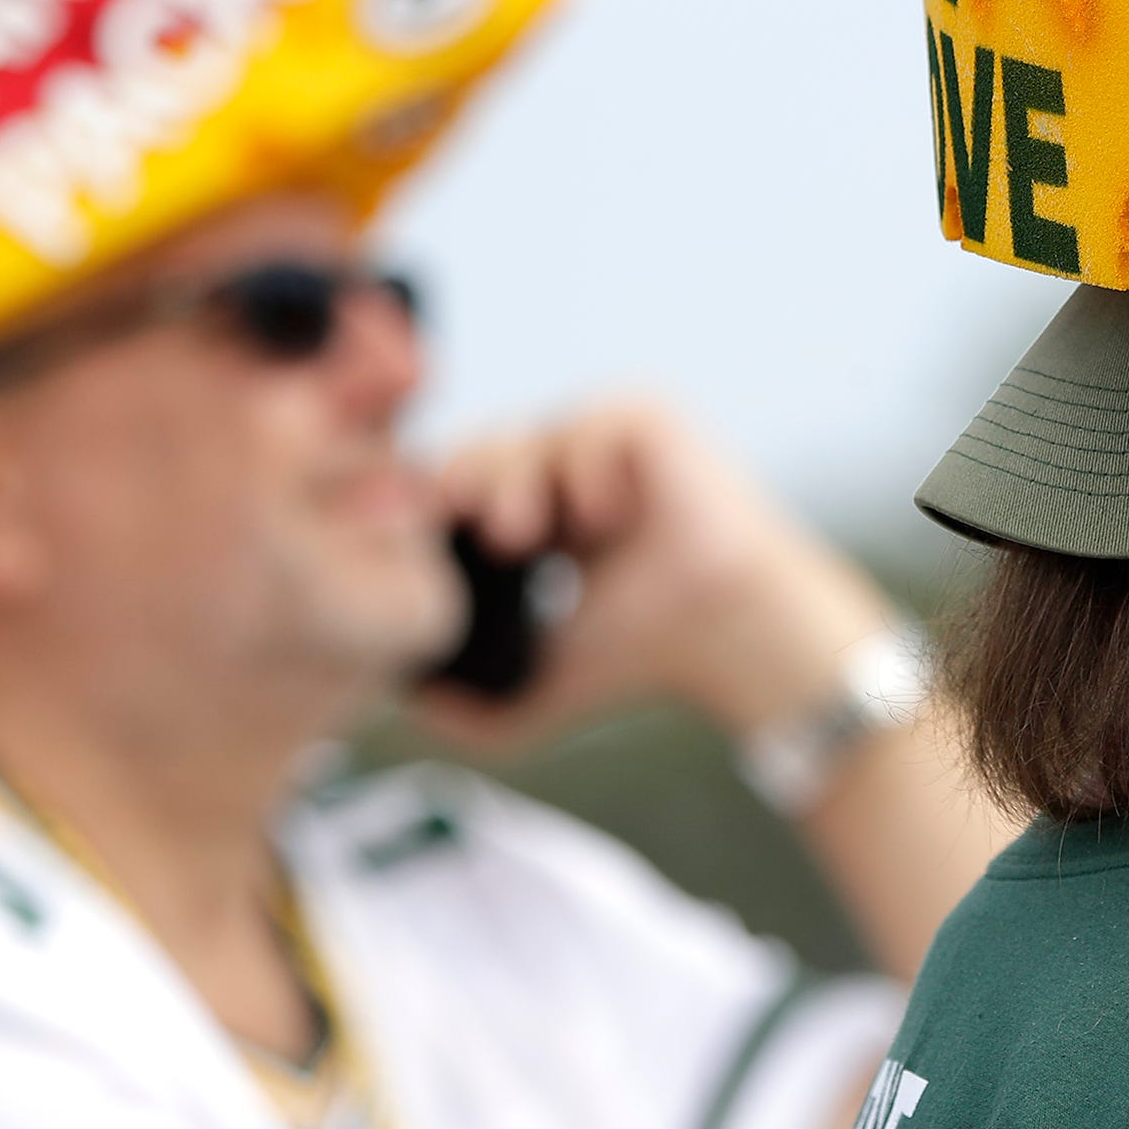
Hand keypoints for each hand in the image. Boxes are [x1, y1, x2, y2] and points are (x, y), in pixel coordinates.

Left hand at [411, 400, 887, 752]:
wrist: (725, 637)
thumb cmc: (649, 657)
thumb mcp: (541, 683)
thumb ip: (470, 706)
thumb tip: (403, 701)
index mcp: (541, 516)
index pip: (462, 487)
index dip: (436, 509)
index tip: (425, 548)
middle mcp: (570, 471)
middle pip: (478, 450)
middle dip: (462, 489)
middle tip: (470, 538)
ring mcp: (610, 441)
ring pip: (525, 433)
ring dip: (512, 481)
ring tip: (526, 539)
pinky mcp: (652, 421)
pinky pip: (590, 422)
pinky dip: (583, 467)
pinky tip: (602, 518)